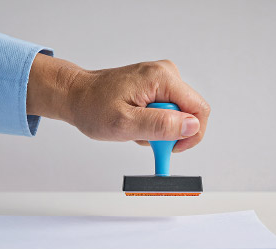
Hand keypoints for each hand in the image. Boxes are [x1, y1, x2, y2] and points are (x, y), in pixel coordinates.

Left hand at [27, 54, 209, 152]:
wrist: (75, 95)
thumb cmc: (92, 106)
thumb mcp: (124, 123)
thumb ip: (160, 125)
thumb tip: (192, 126)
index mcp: (161, 78)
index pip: (199, 109)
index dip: (190, 135)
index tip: (170, 148)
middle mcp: (165, 73)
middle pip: (189, 112)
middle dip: (169, 132)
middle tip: (143, 137)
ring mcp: (160, 79)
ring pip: (177, 114)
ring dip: (158, 129)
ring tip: (134, 127)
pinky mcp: (154, 86)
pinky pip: (166, 111)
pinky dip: (152, 122)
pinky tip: (134, 121)